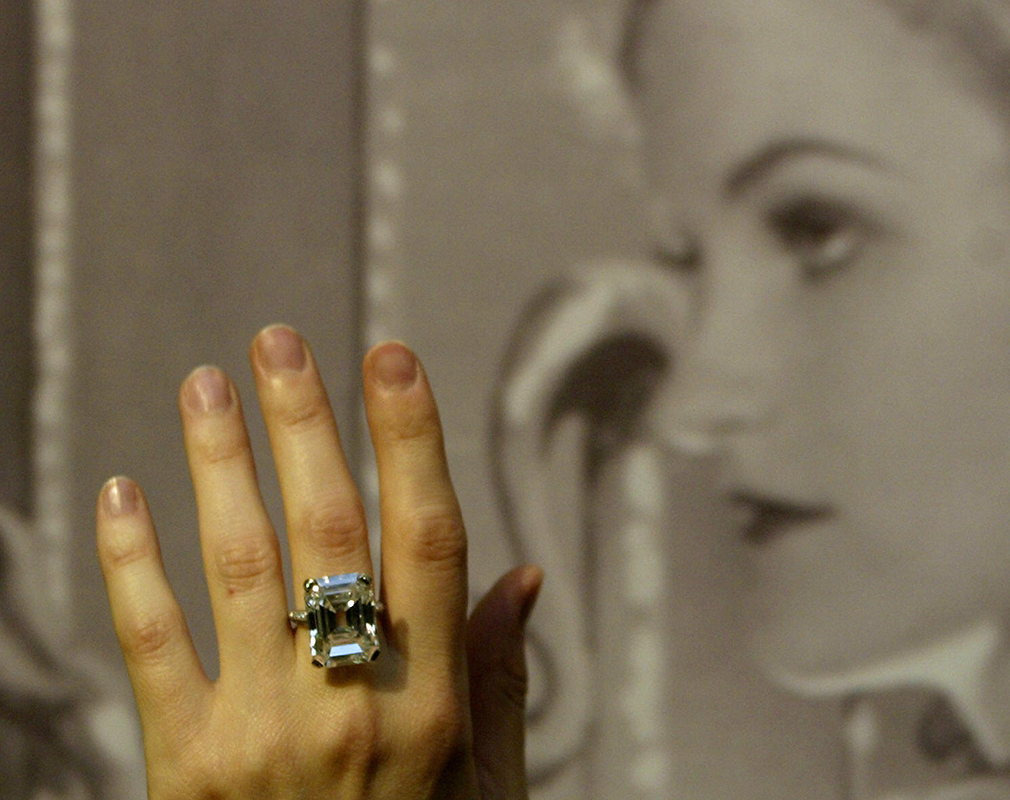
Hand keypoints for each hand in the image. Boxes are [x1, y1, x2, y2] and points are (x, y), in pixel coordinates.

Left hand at [95, 325, 537, 798]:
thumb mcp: (493, 788)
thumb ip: (498, 678)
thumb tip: (525, 575)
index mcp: (433, 705)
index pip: (427, 538)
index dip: (410, 439)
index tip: (392, 358)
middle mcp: (350, 706)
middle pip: (326, 531)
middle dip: (302, 423)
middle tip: (280, 341)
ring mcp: (259, 737)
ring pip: (236, 567)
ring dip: (216, 465)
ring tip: (204, 386)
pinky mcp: (183, 772)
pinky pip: (149, 648)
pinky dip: (131, 564)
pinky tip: (121, 494)